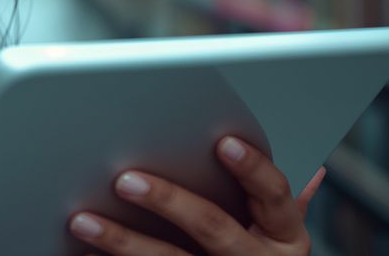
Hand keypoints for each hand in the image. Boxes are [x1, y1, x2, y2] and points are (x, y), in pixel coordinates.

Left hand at [68, 136, 326, 254]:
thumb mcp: (280, 234)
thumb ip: (277, 201)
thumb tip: (309, 168)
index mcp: (287, 235)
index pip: (274, 194)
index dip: (252, 168)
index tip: (223, 143)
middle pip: (212, 227)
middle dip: (167, 200)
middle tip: (124, 179)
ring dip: (121, 242)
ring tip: (82, 221)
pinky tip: (80, 253)